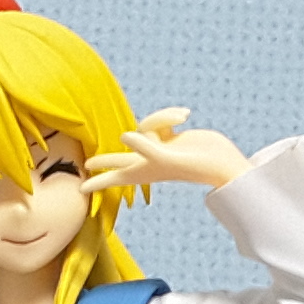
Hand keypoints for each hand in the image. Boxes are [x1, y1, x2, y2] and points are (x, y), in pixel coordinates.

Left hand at [86, 106, 249, 193]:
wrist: (221, 161)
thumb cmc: (196, 165)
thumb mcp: (168, 157)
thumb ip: (145, 148)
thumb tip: (125, 136)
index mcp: (144, 170)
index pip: (115, 177)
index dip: (97, 182)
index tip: (81, 189)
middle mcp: (148, 160)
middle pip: (120, 158)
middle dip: (106, 161)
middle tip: (88, 165)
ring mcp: (159, 148)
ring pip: (146, 126)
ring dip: (161, 117)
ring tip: (182, 117)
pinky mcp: (170, 136)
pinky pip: (160, 119)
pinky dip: (170, 114)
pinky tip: (185, 116)